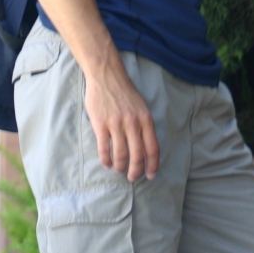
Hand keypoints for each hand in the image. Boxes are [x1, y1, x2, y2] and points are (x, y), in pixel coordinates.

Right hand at [83, 53, 159, 181]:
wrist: (106, 75)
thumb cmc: (124, 91)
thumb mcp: (141, 106)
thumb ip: (144, 125)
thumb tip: (146, 147)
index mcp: (146, 119)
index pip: (152, 148)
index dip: (152, 165)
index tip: (150, 175)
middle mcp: (133, 123)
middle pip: (137, 155)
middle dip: (136, 171)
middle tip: (133, 178)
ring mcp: (116, 124)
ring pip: (121, 154)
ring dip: (120, 167)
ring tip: (119, 170)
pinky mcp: (101, 124)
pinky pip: (105, 148)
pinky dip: (106, 160)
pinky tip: (107, 163)